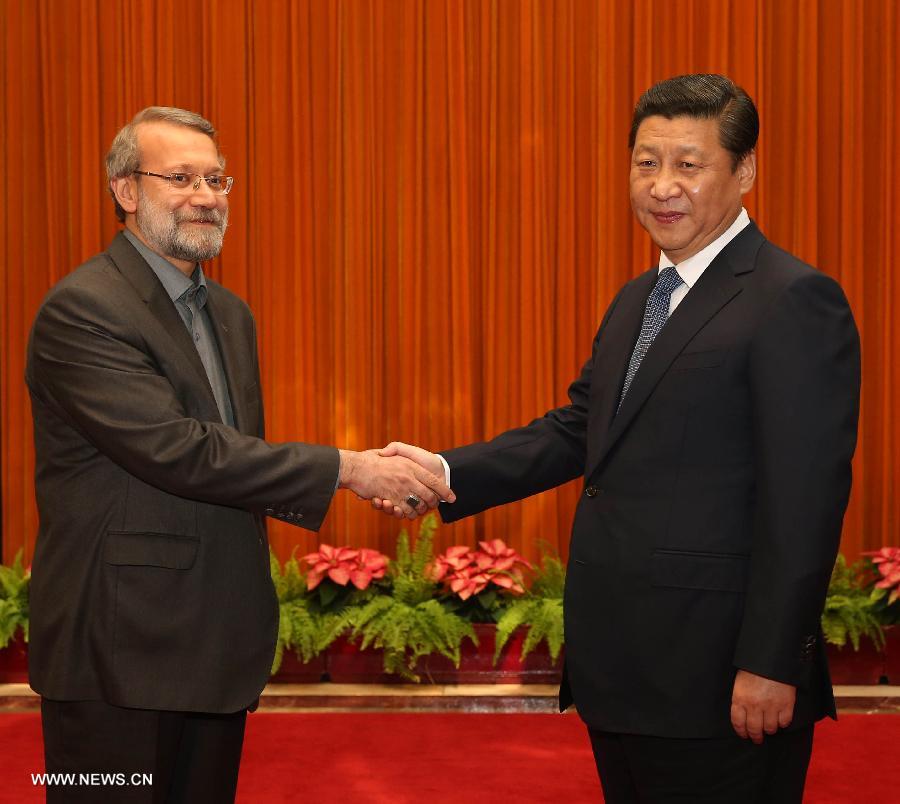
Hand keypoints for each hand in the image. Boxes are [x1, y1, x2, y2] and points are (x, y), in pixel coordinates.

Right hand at [338, 449, 454, 519]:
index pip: (433, 481)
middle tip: (432, 505)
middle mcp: (408, 478)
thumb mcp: (392, 450)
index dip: (445, 491)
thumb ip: (400, 449)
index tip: (453, 498)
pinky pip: (404, 511)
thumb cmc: (374, 459)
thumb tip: (412, 457)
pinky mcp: (391, 500)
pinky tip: (404, 511)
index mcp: (411, 466)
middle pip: (429, 496)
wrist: (356, 467)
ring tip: (418, 509)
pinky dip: (406, 514)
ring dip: (420, 510)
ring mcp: (400, 490)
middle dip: (433, 503)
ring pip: (418, 506)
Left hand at [730, 669, 795, 743]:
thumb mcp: (740, 681)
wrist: (772, 658)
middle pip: (754, 729)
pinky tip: (780, 719)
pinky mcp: (786, 705)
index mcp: (740, 698)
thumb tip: (742, 713)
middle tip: (757, 739)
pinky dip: (782, 723)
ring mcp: (771, 706)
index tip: (744, 735)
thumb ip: (741, 698)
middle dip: (756, 736)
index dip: (741, 731)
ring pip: (770, 728)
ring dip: (769, 729)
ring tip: (769, 728)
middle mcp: (754, 705)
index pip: (738, 722)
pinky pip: (784, 722)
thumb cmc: (753, 667)